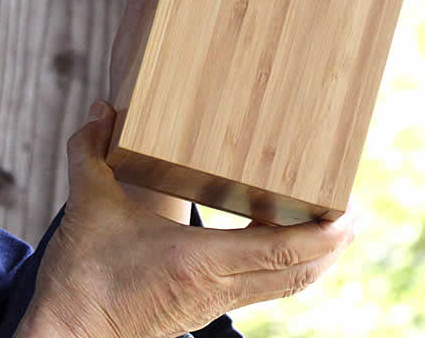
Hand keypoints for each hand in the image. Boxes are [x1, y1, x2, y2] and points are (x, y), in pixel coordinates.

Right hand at [18, 102, 357, 337]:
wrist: (72, 333)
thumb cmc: (82, 276)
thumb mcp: (87, 205)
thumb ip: (91, 151)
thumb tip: (101, 110)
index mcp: (200, 260)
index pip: (284, 249)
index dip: (327, 232)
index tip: (349, 208)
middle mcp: (219, 286)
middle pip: (301, 271)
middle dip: (335, 243)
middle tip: (351, 207)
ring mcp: (215, 301)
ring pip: (287, 284)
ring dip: (316, 258)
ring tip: (329, 223)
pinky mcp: (205, 307)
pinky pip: (264, 288)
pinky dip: (286, 265)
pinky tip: (281, 242)